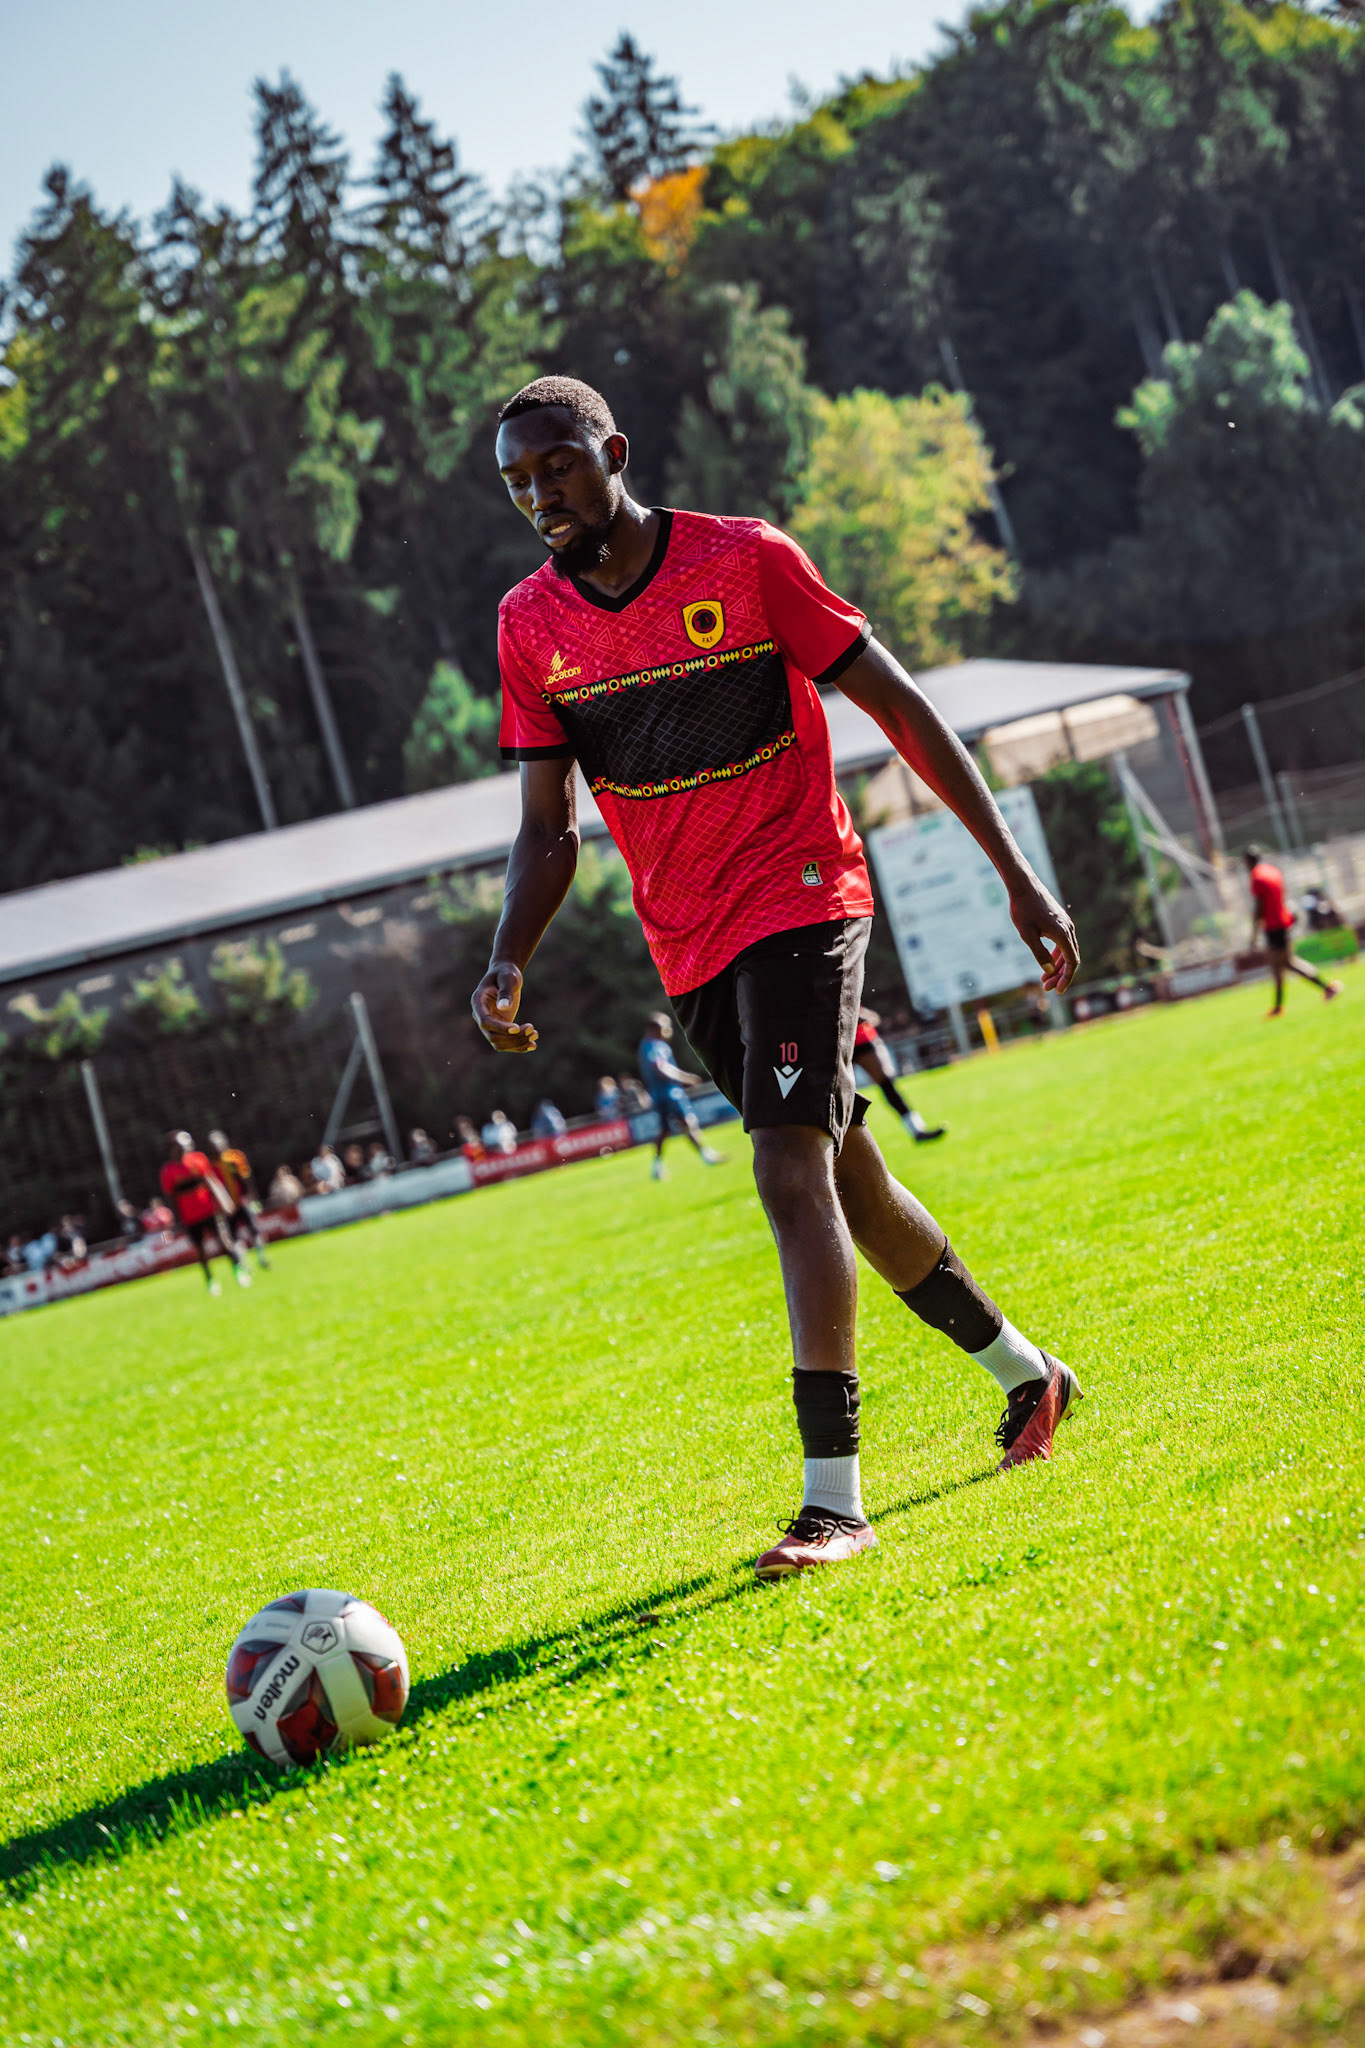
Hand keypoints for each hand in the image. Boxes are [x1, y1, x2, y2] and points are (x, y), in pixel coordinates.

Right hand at [472, 963, 538, 1052]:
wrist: (506, 974)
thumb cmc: (506, 973)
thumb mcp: (507, 978)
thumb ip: (505, 992)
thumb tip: (503, 1008)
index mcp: (478, 1002)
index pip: (485, 1022)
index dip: (500, 1028)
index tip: (517, 1028)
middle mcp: (481, 1016)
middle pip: (493, 1037)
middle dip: (513, 1037)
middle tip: (532, 1029)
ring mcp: (490, 1023)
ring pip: (500, 1043)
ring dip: (517, 1043)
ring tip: (535, 1034)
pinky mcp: (500, 1027)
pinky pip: (507, 1042)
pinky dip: (519, 1046)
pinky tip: (533, 1044)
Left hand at [1009, 879, 1079, 993]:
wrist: (1024, 884)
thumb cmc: (1022, 908)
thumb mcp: (1027, 934)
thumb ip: (1038, 953)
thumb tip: (1049, 970)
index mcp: (1062, 934)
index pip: (1072, 962)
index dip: (1066, 978)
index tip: (1058, 991)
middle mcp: (1068, 929)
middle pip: (1071, 959)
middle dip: (1060, 975)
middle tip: (1047, 987)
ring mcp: (1066, 924)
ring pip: (1067, 951)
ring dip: (1058, 966)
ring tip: (1045, 978)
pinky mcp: (1061, 921)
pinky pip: (1063, 943)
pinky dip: (1057, 954)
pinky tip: (1047, 961)